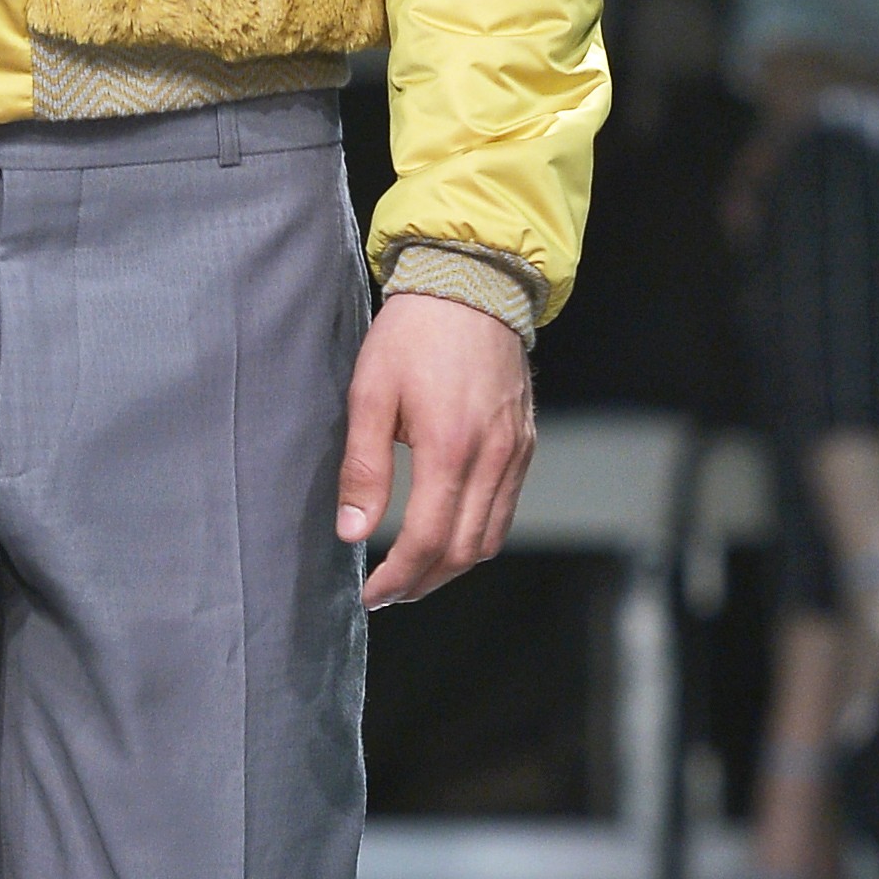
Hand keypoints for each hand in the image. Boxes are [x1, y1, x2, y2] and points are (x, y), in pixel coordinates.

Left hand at [340, 297, 533, 611]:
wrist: (473, 284)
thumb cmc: (414, 333)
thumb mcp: (371, 393)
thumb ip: (364, 467)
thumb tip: (353, 531)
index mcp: (450, 447)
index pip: (426, 540)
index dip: (397, 578)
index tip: (371, 594)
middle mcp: (493, 458)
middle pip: (463, 552)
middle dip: (423, 583)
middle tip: (388, 593)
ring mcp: (517, 453)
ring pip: (490, 538)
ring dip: (452, 566)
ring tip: (414, 573)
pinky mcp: (526, 444)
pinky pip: (505, 510)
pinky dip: (476, 536)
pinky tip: (445, 533)